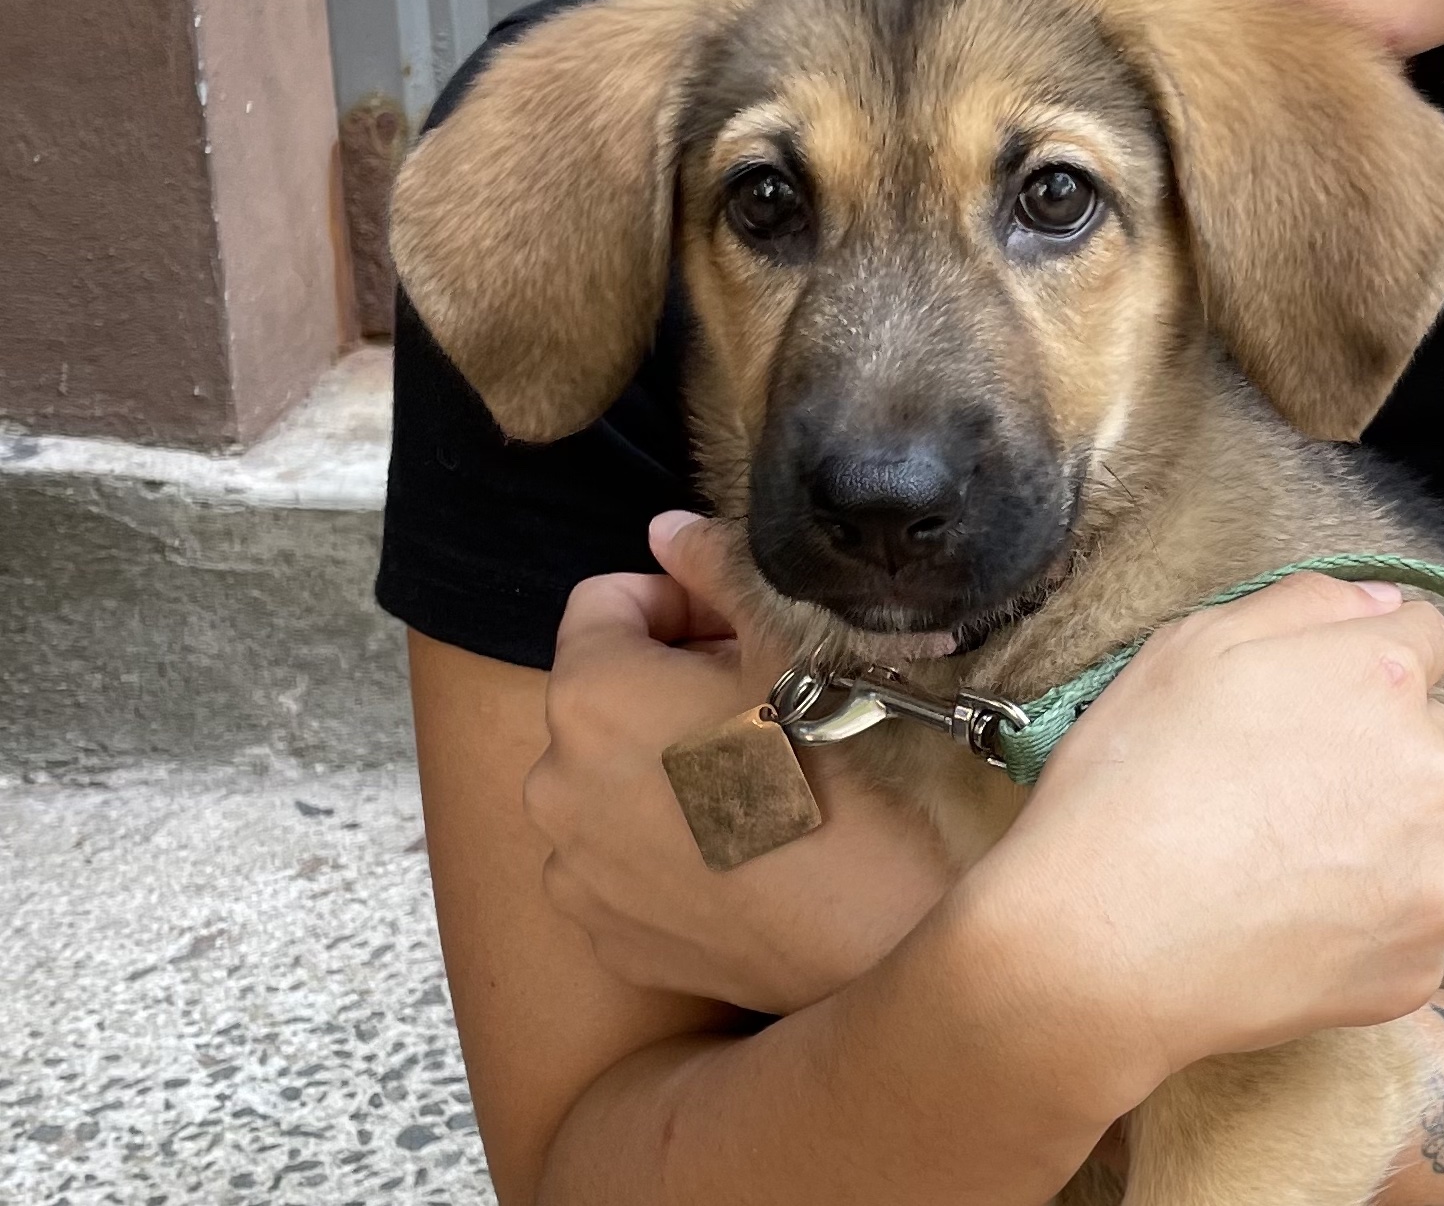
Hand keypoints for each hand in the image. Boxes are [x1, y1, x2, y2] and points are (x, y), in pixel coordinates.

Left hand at [523, 511, 954, 1014]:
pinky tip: (737, 846)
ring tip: (752, 776)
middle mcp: (553, 781)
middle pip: (601, 692)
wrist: (870, 934)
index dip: (674, 601)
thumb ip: (717, 569)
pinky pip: (613, 857)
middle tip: (760, 699)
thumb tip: (666, 528)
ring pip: (606, 775)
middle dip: (666, 681)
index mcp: (591, 694)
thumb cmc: (838, 771)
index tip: (736, 631)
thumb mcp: (791, 644)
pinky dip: (659, 840)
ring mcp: (571, 869)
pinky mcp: (601, 935)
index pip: (602, 601)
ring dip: (660, 761)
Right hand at [969, 572, 1443, 1095]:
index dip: (1362, 666)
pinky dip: (1365, 927)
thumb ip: (1304, 605)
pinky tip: (1287, 927)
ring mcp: (1439, 879)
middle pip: (1430, 741)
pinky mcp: (1422, 969)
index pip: (1426, 641)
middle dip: (1374, 753)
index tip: (1310, 705)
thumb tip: (1382, 603)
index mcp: (1386, 679)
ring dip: (1379, 842)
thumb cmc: (1134, 782)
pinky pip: (1408, 927)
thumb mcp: (1193, 646)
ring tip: (1278, 868)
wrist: (1099, 952)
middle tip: (1278, 790)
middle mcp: (1438, 774)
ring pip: (1427, 837)